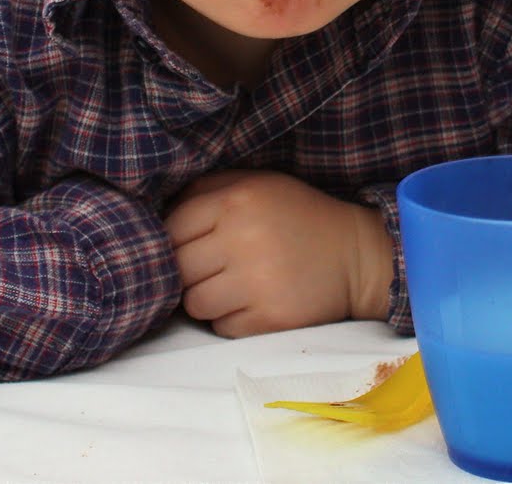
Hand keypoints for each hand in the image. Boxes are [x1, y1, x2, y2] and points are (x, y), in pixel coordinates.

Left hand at [164, 169, 391, 337]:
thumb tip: (156, 216)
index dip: (173, 241)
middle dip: (189, 272)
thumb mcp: (258, 184)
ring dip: (207, 299)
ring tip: (232, 287)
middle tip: (211, 269)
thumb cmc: (297, 217)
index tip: (190, 246)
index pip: (171, 228)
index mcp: (237, 200)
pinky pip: (222, 328)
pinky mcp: (270, 318)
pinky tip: (253, 303)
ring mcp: (257, 282)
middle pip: (179, 268)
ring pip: (195, 304)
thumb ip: (208, 190)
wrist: (355, 256)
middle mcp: (243, 238)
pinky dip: (231, 320)